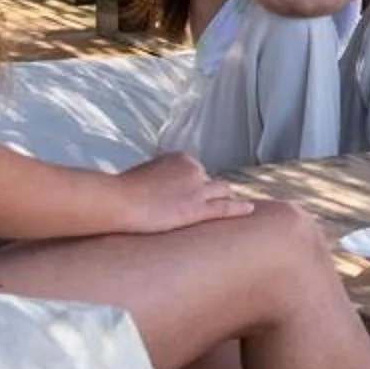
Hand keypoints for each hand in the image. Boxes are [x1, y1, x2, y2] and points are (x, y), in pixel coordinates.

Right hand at [120, 152, 253, 233]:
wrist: (119, 201)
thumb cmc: (121, 191)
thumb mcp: (141, 176)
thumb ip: (156, 179)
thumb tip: (154, 189)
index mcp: (180, 158)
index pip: (194, 171)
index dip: (192, 184)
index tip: (186, 195)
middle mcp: (194, 169)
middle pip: (210, 181)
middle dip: (211, 191)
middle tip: (210, 203)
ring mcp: (198, 189)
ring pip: (222, 191)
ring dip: (226, 198)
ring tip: (234, 206)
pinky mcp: (198, 209)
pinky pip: (225, 208)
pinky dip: (239, 208)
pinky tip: (250, 210)